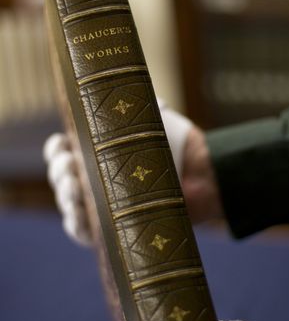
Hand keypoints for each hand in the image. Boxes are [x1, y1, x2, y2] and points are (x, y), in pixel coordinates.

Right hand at [43, 99, 222, 245]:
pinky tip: (79, 214)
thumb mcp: (157, 119)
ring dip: (65, 195)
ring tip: (75, 188)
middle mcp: (90, 176)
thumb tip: (143, 91)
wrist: (200, 179)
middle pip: (59, 175)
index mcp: (92, 151)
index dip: (57, 149)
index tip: (63, 145)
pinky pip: (80, 229)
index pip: (61, 149)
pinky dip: (75, 223)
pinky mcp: (107, 227)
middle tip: (69, 166)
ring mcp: (97, 202)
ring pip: (67, 202)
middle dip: (59, 170)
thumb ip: (143, 104)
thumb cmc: (175, 147)